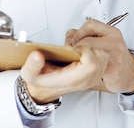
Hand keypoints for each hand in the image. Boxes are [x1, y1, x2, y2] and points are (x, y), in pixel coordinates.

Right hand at [19, 19, 133, 103]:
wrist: (46, 88)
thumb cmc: (41, 79)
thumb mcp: (29, 74)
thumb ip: (31, 65)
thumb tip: (37, 56)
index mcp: (74, 79)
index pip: (90, 63)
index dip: (82, 49)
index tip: (71, 47)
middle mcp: (86, 80)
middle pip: (100, 56)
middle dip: (88, 46)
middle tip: (74, 46)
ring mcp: (93, 77)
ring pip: (104, 56)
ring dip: (92, 47)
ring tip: (77, 49)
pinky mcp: (96, 73)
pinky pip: (104, 58)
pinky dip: (95, 51)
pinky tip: (81, 52)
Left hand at [65, 19, 133, 93]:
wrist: (130, 74)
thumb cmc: (115, 57)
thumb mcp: (105, 41)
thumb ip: (86, 35)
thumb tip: (69, 35)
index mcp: (112, 33)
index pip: (90, 24)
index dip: (79, 32)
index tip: (76, 40)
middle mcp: (115, 42)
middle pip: (86, 40)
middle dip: (76, 47)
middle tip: (74, 53)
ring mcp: (114, 56)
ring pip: (87, 52)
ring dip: (78, 57)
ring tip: (79, 60)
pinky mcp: (111, 70)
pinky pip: (91, 65)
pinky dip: (84, 67)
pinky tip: (85, 68)